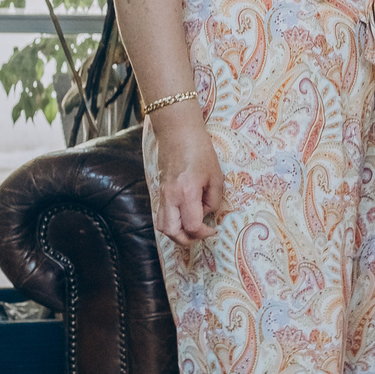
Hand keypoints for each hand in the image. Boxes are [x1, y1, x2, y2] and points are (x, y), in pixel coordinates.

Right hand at [151, 119, 222, 246]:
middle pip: (171, 232)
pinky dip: (170, 223)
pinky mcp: (159, 192)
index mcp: (187, 193)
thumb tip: (207, 213)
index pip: (192, 226)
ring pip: (161, 226)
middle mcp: (170, 197)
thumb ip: (213, 199)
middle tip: (201, 234)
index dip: (204, 233)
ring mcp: (162, 195)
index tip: (213, 230)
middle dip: (186, 239)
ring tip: (191, 230)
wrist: (178, 134)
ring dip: (175, 233)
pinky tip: (183, 218)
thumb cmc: (201, 152)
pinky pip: (160, 215)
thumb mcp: (216, 176)